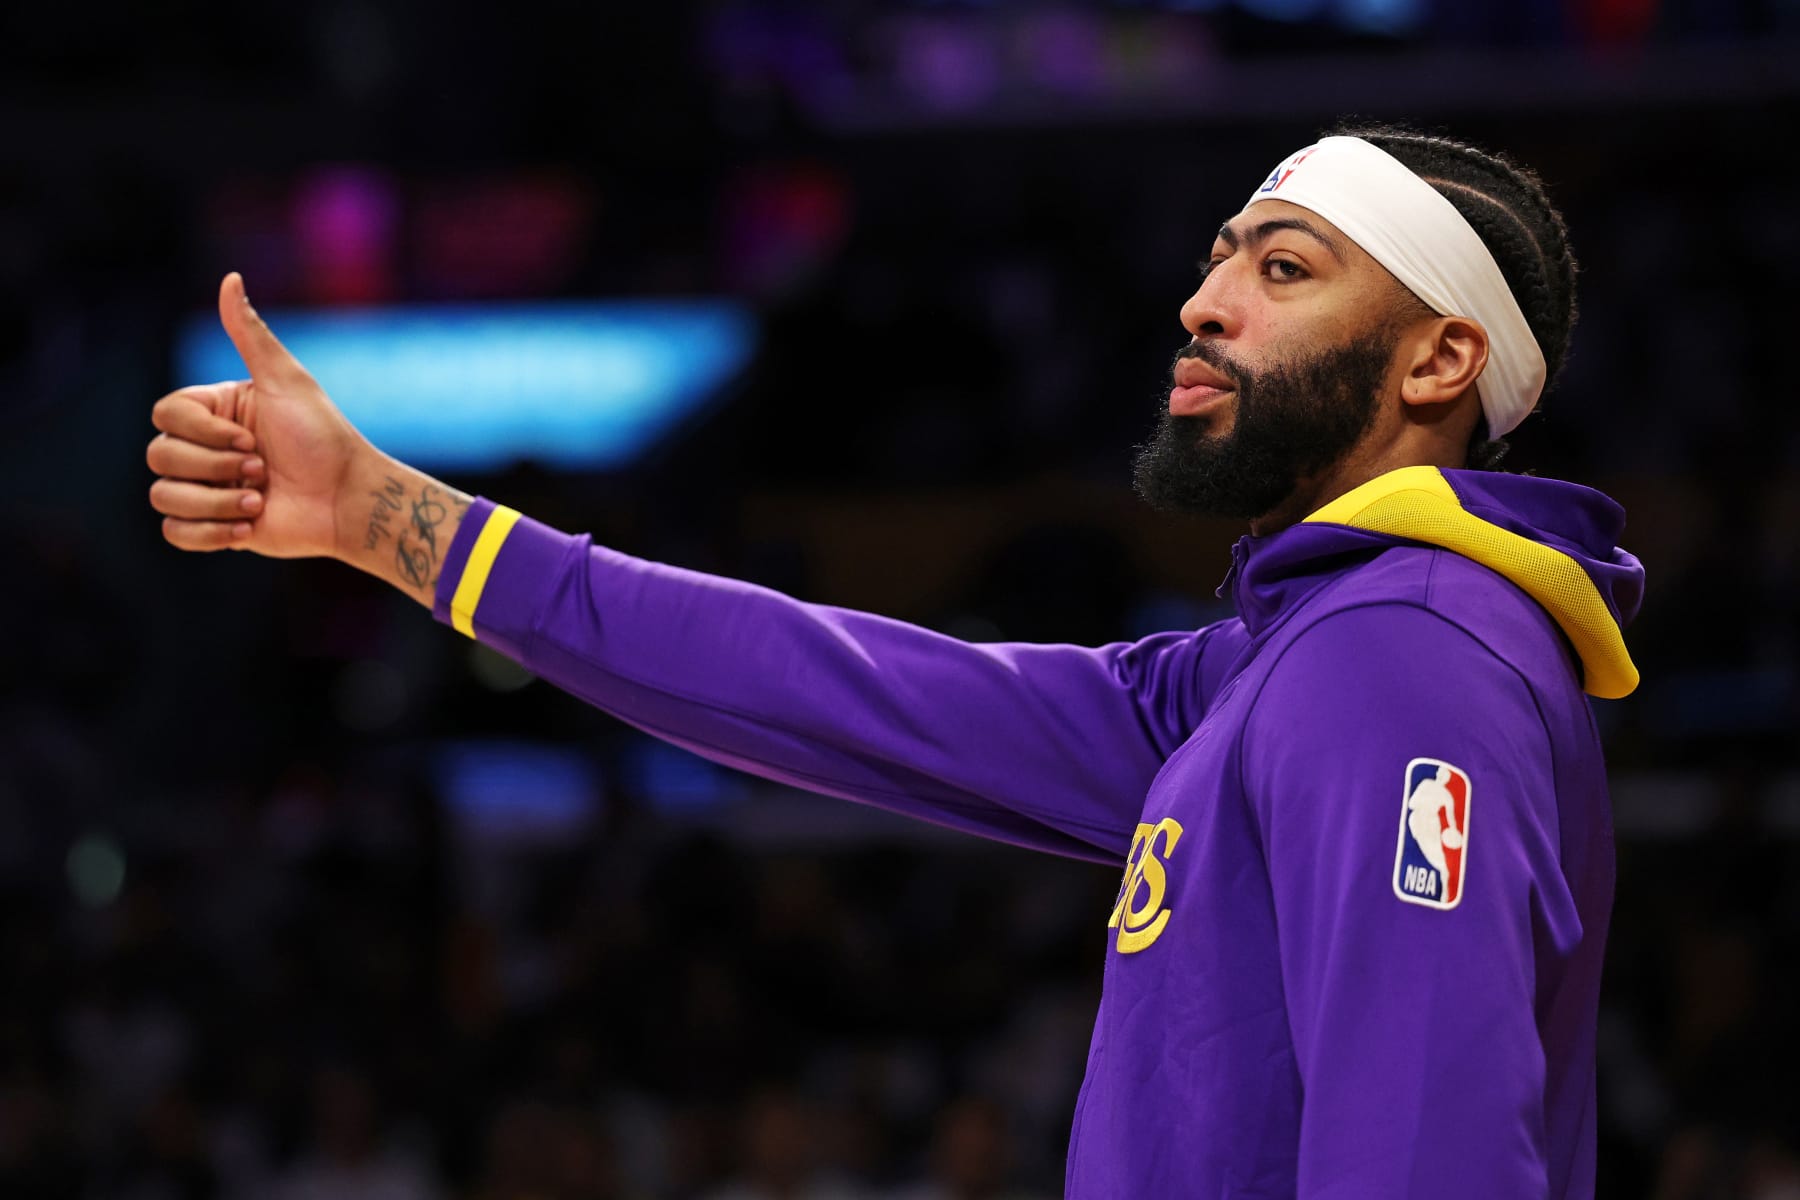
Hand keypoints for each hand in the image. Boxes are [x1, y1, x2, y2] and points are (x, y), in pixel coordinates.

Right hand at [147, 272, 369, 558]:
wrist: (349, 499)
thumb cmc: (323, 437)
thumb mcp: (286, 380)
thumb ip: (250, 334)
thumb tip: (230, 278)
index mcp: (213, 412)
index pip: (164, 415)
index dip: (202, 431)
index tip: (252, 437)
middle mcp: (205, 448)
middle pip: (159, 456)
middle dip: (215, 466)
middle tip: (262, 469)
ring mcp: (208, 488)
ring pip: (163, 496)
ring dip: (215, 503)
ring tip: (259, 500)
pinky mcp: (215, 528)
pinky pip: (175, 533)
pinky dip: (208, 534)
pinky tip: (248, 527)